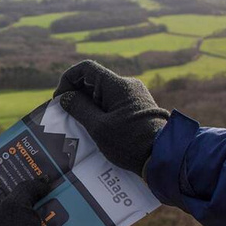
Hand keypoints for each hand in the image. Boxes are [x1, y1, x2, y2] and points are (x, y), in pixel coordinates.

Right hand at [54, 60, 169, 176]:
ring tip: (79, 125)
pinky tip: (95, 129)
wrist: (165, 157)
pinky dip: (99, 111)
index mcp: (117, 85)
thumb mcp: (98, 127)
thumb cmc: (130, 143)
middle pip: (93, 80)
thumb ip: (79, 108)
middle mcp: (127, 85)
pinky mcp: (137, 107)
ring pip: (102, 93)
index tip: (61, 99)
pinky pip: (112, 102)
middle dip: (76, 95)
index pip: (85, 68)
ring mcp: (134, 96)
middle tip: (66, 115)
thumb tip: (65, 97)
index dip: (68, 80)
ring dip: (87, 105)